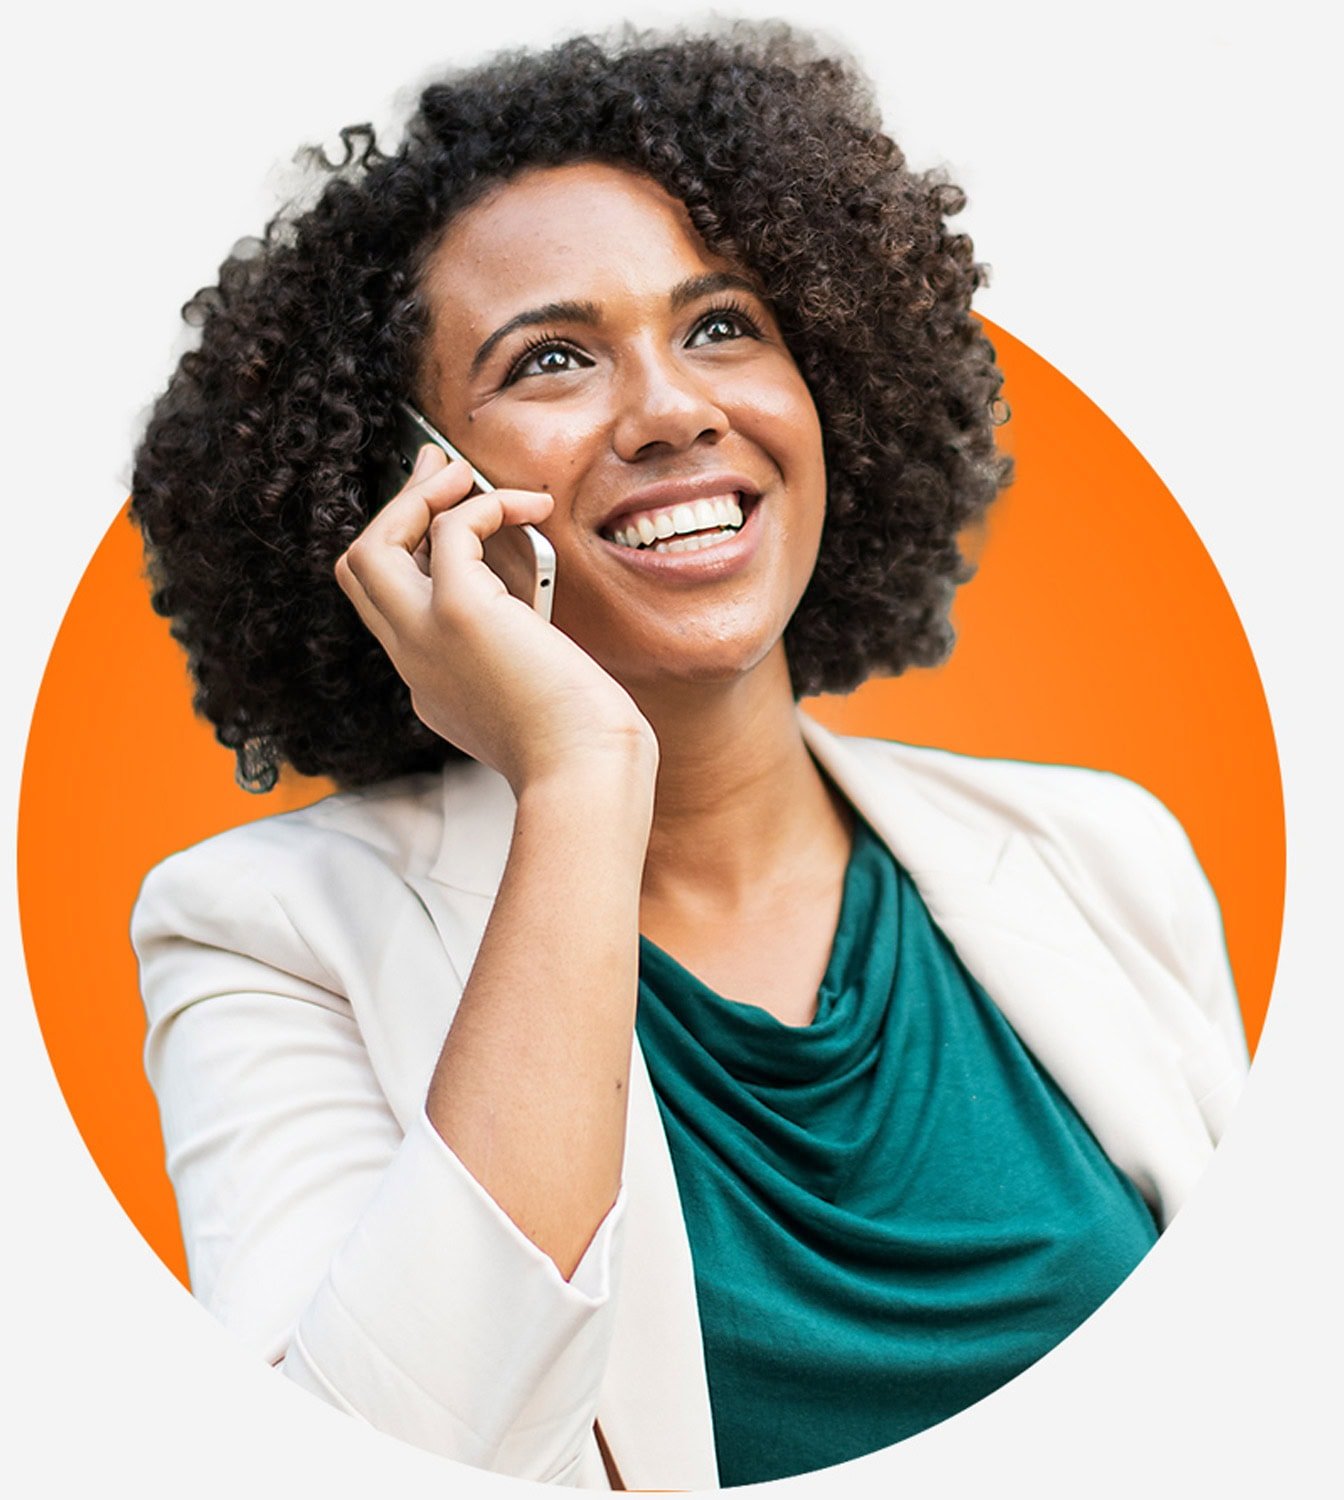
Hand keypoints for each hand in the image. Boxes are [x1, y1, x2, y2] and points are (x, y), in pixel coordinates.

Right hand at [335, 445, 656, 791]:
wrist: (586, 775)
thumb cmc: (583, 745)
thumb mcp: (533, 692)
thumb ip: (517, 646)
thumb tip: (529, 588)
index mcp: (430, 684)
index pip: (394, 607)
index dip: (415, 555)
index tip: (448, 518)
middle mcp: (414, 662)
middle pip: (359, 572)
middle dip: (393, 510)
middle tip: (436, 470)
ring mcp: (426, 638)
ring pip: (371, 550)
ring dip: (414, 498)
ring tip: (463, 472)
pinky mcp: (459, 614)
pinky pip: (450, 531)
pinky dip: (485, 506)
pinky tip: (529, 506)